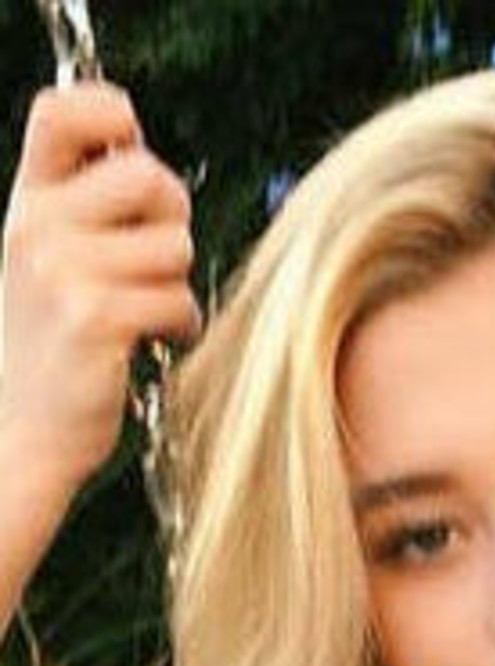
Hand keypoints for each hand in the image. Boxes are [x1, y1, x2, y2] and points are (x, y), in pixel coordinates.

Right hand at [0, 81, 200, 502]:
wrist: (19, 430)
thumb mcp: (50, 258)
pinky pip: (179, 299)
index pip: (61, 112)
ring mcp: (61, 272)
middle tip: (156, 259)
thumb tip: (145, 154)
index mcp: (27, 203)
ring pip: (176, 245)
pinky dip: (181, 324)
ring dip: (177, 282)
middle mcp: (36, 227)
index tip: (132, 147)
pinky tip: (154, 339)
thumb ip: (88, 206)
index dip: (111, 112)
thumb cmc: (53, 343)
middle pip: (150, 176)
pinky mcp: (95, 318)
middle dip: (173, 218)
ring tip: (147, 310)